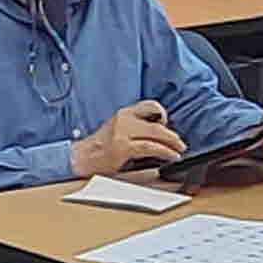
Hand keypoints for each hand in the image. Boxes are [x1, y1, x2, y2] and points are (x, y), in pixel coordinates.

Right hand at [71, 100, 188, 176]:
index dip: (162, 113)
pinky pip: (150, 147)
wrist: (82, 157)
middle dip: (172, 134)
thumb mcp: (117, 129)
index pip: (149, 105)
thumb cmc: (100, 147)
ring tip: (179, 149)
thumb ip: (135, 127)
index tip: (167, 123)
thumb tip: (159, 134)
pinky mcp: (123, 147)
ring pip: (156, 133)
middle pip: (157, 123)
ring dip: (172, 142)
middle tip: (180, 143)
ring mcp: (123, 132)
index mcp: (123, 113)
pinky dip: (165, 151)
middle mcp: (124, 119)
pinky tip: (171, 156)